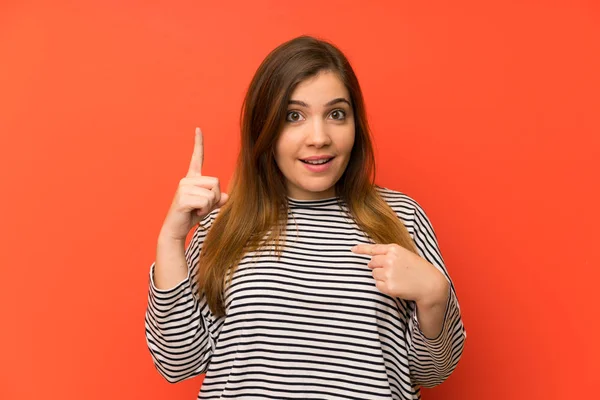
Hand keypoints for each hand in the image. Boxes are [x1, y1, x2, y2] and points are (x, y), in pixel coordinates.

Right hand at [159, 127, 228, 241]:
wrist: (175, 229)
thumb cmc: (191, 216)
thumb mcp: (208, 206)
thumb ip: (218, 199)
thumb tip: (226, 197)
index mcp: (192, 178)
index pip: (197, 158)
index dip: (198, 143)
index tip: (198, 129)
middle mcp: (186, 180)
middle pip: (216, 182)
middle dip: (215, 198)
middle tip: (202, 207)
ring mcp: (183, 188)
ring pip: (212, 194)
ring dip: (209, 206)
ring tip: (197, 210)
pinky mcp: (183, 198)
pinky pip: (206, 202)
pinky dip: (204, 211)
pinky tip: (194, 213)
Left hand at [351, 243, 448, 306]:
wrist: (430, 284)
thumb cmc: (418, 269)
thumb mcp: (405, 255)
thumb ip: (389, 254)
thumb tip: (370, 260)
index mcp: (394, 249)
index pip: (373, 248)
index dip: (361, 249)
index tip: (352, 250)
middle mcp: (389, 259)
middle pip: (372, 263)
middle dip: (378, 266)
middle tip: (392, 271)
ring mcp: (388, 273)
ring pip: (374, 274)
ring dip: (381, 276)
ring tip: (397, 278)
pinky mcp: (388, 286)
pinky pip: (377, 285)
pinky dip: (384, 286)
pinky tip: (396, 285)